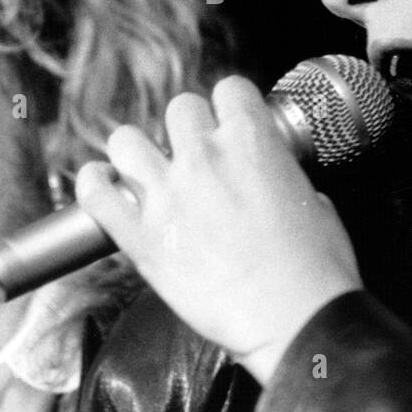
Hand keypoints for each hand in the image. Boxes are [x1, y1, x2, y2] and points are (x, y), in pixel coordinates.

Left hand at [75, 76, 362, 384]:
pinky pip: (94, 193)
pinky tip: (104, 186)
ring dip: (137, 152)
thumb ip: (287, 180)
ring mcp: (167, 196)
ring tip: (146, 170)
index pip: (229, 89)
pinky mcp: (140, 237)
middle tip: (195, 156)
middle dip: (187, 129)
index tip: (229, 124)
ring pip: (126, 139)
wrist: (295, 321)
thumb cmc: (314, 272)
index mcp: (252, 142)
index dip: (230, 107)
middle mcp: (204, 159)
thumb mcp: (318, 205)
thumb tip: (277, 183)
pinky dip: (93, 184)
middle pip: (179, 108)